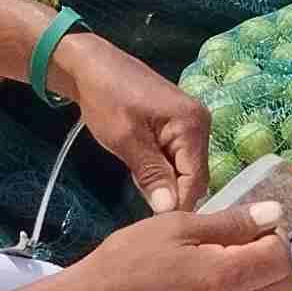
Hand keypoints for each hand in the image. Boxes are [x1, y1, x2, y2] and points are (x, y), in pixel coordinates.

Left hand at [59, 36, 213, 212]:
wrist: (90, 65)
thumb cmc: (106, 98)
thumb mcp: (125, 139)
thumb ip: (151, 175)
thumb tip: (169, 210)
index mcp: (193, 125)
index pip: (196, 179)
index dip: (178, 204)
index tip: (156, 225)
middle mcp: (201, 125)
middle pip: (194, 176)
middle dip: (171, 194)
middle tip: (142, 208)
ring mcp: (191, 125)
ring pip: (184, 170)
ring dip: (164, 183)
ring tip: (140, 188)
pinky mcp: (178, 127)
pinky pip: (177, 158)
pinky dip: (161, 170)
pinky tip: (143, 174)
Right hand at [74, 204, 291, 290]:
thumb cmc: (131, 259)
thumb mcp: (178, 227)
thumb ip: (232, 223)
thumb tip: (274, 214)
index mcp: (226, 276)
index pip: (281, 257)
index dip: (274, 236)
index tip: (254, 227)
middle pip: (283, 285)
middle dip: (273, 259)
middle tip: (244, 244)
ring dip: (262, 285)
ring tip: (230, 269)